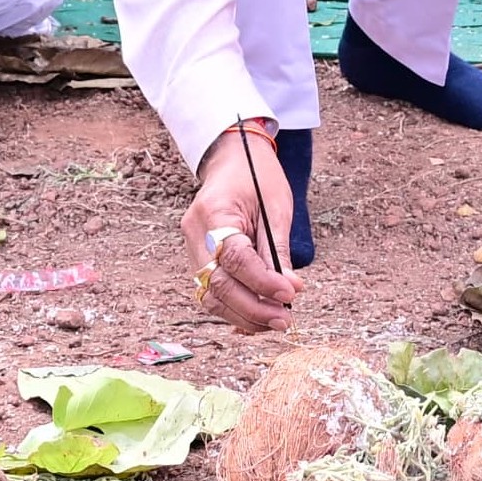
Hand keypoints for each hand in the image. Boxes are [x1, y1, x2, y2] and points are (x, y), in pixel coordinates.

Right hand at [182, 127, 298, 333]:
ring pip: (210, 296)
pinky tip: (258, 315)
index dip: (263, 282)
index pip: (235, 259)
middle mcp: (195, 233)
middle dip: (253, 308)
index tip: (290, 294)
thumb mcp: (275, 207)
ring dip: (243, 314)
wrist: (231, 158)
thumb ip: (277, 250)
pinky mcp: (197, 257)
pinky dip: (234, 306)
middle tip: (284, 319)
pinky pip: (211, 291)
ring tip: (275, 322)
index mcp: (214, 213)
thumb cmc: (256, 176)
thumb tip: (290, 289)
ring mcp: (191, 246)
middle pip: (217, 285)